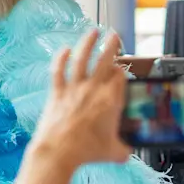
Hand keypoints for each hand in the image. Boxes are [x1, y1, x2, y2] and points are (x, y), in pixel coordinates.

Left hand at [29, 30, 130, 167]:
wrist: (59, 152)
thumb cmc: (86, 152)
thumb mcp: (114, 152)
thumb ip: (123, 149)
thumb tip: (126, 152)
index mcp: (111, 100)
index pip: (120, 77)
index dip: (122, 71)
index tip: (121, 70)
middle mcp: (93, 89)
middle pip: (105, 60)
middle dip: (112, 46)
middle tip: (115, 35)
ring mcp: (74, 89)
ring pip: (82, 59)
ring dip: (88, 43)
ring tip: (93, 31)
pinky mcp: (57, 93)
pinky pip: (58, 71)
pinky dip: (61, 58)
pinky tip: (64, 49)